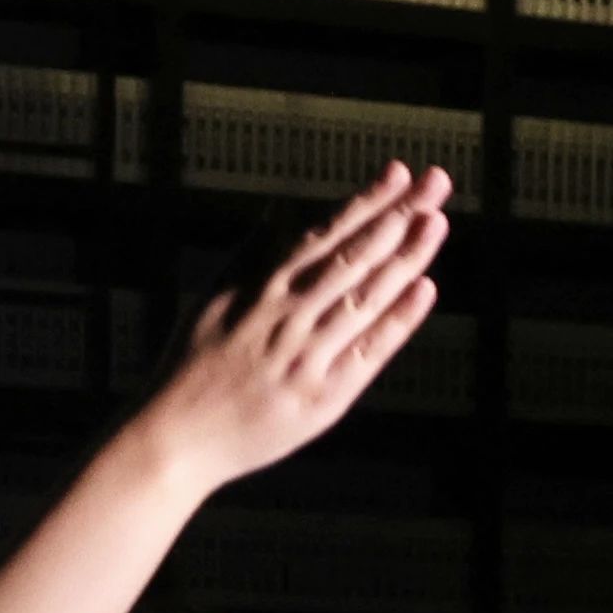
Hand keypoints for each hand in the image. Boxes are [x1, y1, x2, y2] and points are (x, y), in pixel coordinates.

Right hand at [125, 164, 447, 493]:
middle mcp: (288, 317)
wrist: (176, 438)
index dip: (366, 203)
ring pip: (366, 299)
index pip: (325, 235)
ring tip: (435, 222)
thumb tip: (279, 210)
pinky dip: (397, 321)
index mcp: (262, 289)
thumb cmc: (193, 366)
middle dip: (398, 217)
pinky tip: (424, 289)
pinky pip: (368, 354)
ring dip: (405, 258)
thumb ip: (252, 254)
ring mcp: (307, 357)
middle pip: (355, 258)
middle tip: (435, 183)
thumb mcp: (213, 299)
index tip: (399, 173)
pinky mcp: (323, 399)